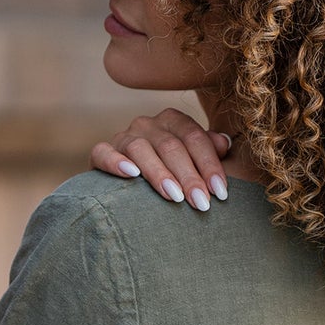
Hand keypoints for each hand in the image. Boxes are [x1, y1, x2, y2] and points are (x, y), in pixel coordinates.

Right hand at [92, 110, 232, 210]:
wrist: (131, 192)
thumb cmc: (173, 177)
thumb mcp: (194, 163)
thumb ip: (210, 151)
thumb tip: (224, 143)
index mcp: (173, 121)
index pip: (195, 138)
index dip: (209, 164)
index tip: (220, 192)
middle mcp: (148, 124)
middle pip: (171, 146)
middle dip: (189, 176)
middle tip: (202, 203)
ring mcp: (124, 136)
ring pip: (141, 149)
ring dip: (159, 174)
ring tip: (175, 197)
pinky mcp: (100, 153)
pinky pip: (103, 152)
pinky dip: (116, 162)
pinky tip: (131, 175)